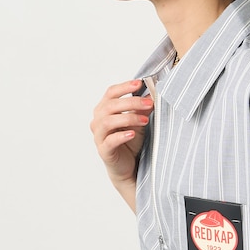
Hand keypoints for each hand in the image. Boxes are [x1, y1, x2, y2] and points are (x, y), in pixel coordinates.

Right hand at [90, 79, 153, 205]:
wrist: (127, 165)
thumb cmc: (130, 141)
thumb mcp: (139, 122)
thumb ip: (142, 109)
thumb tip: (151, 95)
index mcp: (104, 110)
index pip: (111, 93)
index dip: (124, 87)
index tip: (139, 83)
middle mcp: (98, 121)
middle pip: (110, 105)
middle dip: (131, 102)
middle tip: (149, 103)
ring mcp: (99, 136)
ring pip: (108, 121)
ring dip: (128, 118)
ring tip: (144, 120)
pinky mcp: (104, 150)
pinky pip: (109, 141)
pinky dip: (121, 135)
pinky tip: (132, 133)